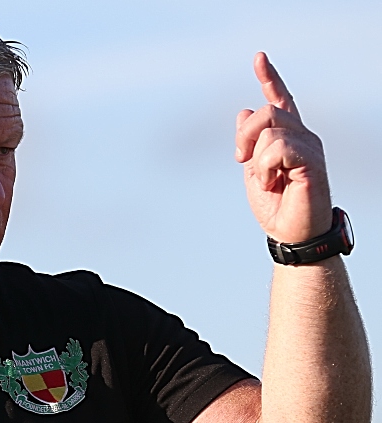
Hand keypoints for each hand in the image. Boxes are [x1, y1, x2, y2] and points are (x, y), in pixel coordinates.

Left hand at [235, 52, 331, 243]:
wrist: (290, 232)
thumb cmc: (275, 205)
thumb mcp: (254, 169)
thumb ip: (250, 143)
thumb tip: (245, 109)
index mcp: (288, 137)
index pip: (280, 101)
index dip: (269, 78)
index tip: (259, 58)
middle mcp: (302, 136)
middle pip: (267, 111)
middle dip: (244, 136)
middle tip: (242, 161)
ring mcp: (309, 146)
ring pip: (269, 130)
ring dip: (257, 159)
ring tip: (267, 180)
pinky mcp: (311, 160)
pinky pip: (278, 147)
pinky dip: (266, 166)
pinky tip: (274, 181)